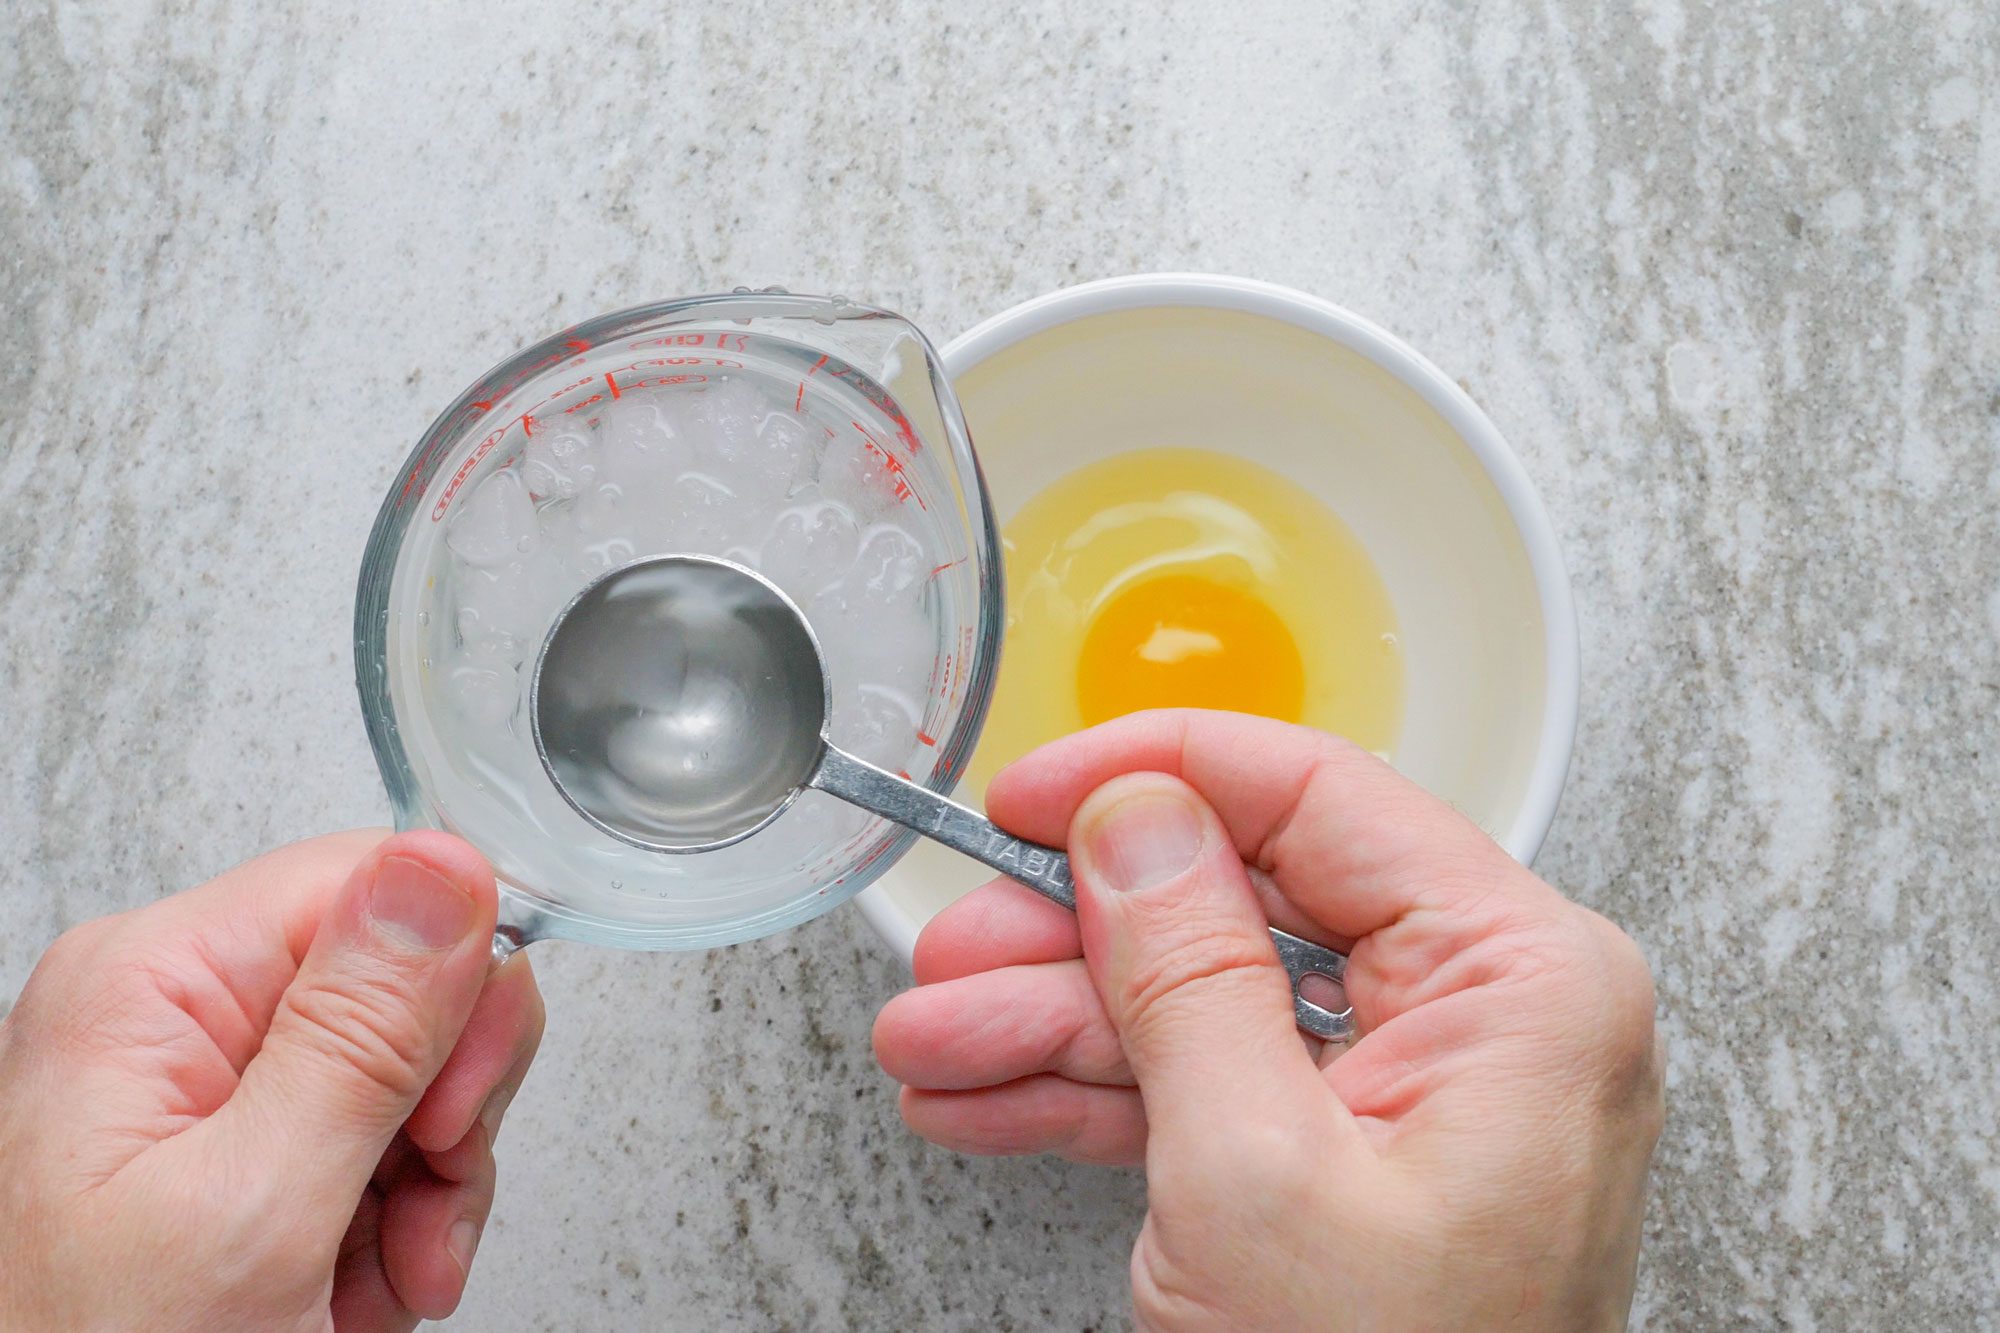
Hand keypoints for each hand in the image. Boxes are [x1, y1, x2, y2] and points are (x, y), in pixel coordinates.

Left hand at [0, 830, 544, 1331]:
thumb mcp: (254, 1212)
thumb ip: (360, 1034)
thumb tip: (446, 868)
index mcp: (153, 985)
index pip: (374, 888)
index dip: (453, 992)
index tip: (452, 1112)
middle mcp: (169, 1020)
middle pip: (400, 986)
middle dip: (444, 1111)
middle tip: (418, 1208)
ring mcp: (196, 1092)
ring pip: (403, 1077)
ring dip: (427, 1190)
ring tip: (377, 1282)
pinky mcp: (226, 1158)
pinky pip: (371, 1146)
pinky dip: (394, 1227)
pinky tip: (356, 1292)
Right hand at [874, 711, 1661, 1329]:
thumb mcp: (1256, 1172)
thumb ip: (1187, 971)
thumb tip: (1134, 820)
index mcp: (1516, 980)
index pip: (1321, 799)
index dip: (1156, 777)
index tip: (1032, 792)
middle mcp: (1479, 1017)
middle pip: (1242, 905)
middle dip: (1072, 938)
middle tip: (955, 946)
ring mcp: (1413, 1095)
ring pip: (1203, 1003)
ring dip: (1052, 1026)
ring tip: (934, 1043)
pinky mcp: (1353, 1162)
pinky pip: (1209, 1090)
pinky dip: (1093, 1098)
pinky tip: (988, 1099)